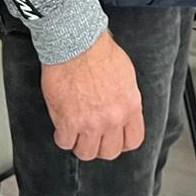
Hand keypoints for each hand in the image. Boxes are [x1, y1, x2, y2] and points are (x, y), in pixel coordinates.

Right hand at [40, 29, 143, 160]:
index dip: (121, 142)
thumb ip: (125, 99)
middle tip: (92, 136)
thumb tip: (122, 109)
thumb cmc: (98, 51)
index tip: (113, 138)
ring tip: (76, 131)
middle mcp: (113, 119)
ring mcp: (91, 123)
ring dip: (80, 143)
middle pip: (109, 152)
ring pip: (86, 153)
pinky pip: (64, 142)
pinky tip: (62, 124)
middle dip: (100, 146)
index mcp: (130, 106)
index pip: (133, 141)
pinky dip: (62, 135)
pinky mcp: (68, 122)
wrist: (77, 43)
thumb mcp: (125, 75)